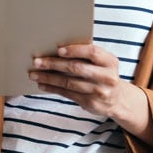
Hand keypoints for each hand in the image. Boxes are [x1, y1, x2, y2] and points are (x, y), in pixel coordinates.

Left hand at [30, 44, 152, 142]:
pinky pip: (67, 93)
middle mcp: (107, 77)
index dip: (75, 50)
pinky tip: (42, 84)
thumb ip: (86, 56)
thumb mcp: (103, 63)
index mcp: (110, 62)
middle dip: (54, 64)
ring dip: (48, 77)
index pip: (92, 52)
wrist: (118, 99)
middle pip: (77, 68)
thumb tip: (55, 49)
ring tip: (34, 74)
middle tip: (37, 62)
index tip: (58, 50)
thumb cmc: (103, 74)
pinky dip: (52, 88)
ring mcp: (99, 92)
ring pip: (69, 82)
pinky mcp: (90, 103)